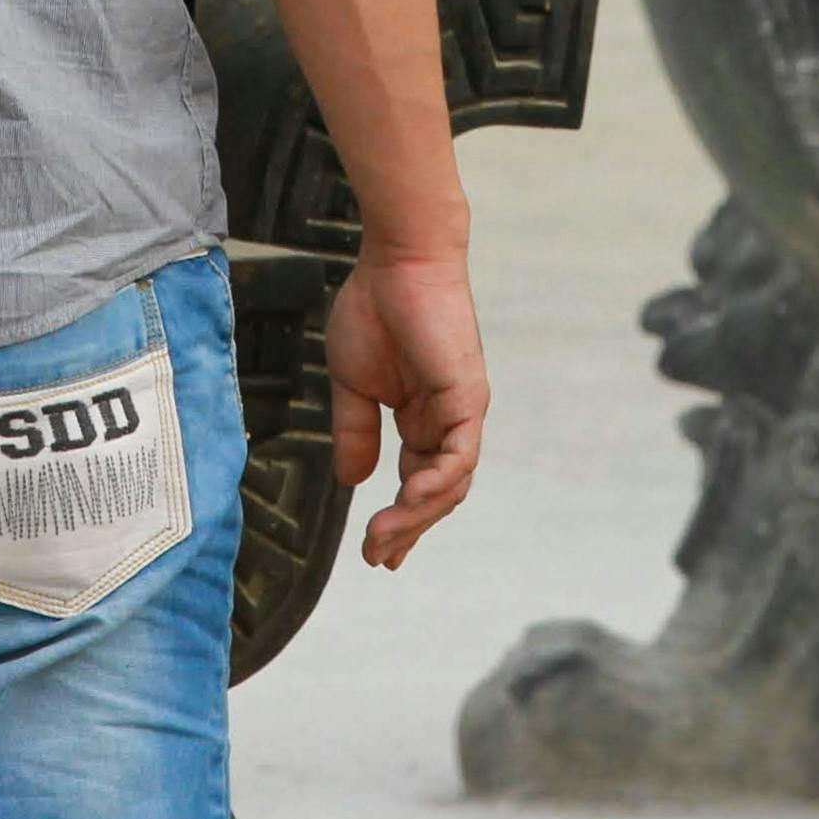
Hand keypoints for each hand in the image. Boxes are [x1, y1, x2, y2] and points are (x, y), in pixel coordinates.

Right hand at [322, 250, 484, 568]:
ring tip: (384, 538)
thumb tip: (352, 480)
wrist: (396, 262)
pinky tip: (409, 498)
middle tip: (378, 557)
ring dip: (417, 515)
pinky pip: (459, 454)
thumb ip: (355, 431)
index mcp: (423, 418)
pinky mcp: (466, 397)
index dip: (399, 518)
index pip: (417, 481)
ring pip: (450, 483)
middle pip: (437, 492)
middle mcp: (449, 421)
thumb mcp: (353, 385)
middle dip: (408, 528)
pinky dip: (437, 482)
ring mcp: (461, 411)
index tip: (375, 550)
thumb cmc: (375, 310)